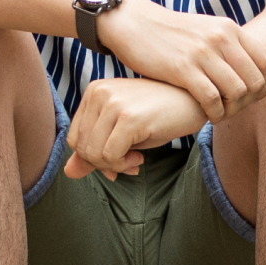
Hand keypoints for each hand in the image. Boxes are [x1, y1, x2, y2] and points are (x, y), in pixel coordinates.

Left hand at [61, 77, 207, 179]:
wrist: (197, 102)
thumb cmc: (162, 117)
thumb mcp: (123, 133)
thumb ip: (95, 150)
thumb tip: (68, 173)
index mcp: (95, 91)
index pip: (74, 137)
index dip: (92, 158)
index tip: (117, 160)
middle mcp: (99, 93)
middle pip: (81, 147)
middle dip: (102, 165)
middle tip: (128, 164)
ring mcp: (113, 103)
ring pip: (93, 154)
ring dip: (114, 166)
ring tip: (134, 161)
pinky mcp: (129, 117)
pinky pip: (109, 155)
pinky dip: (122, 164)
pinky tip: (139, 159)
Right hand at [93, 0, 265, 123]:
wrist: (134, 23)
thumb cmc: (171, 32)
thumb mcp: (207, 28)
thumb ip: (228, 43)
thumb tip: (251, 65)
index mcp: (230, 29)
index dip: (265, 85)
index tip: (252, 97)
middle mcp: (221, 39)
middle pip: (255, 81)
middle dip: (250, 101)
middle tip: (236, 110)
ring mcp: (203, 53)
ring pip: (237, 92)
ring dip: (233, 110)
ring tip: (222, 114)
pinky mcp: (182, 69)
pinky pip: (212, 99)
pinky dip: (215, 113)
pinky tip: (208, 116)